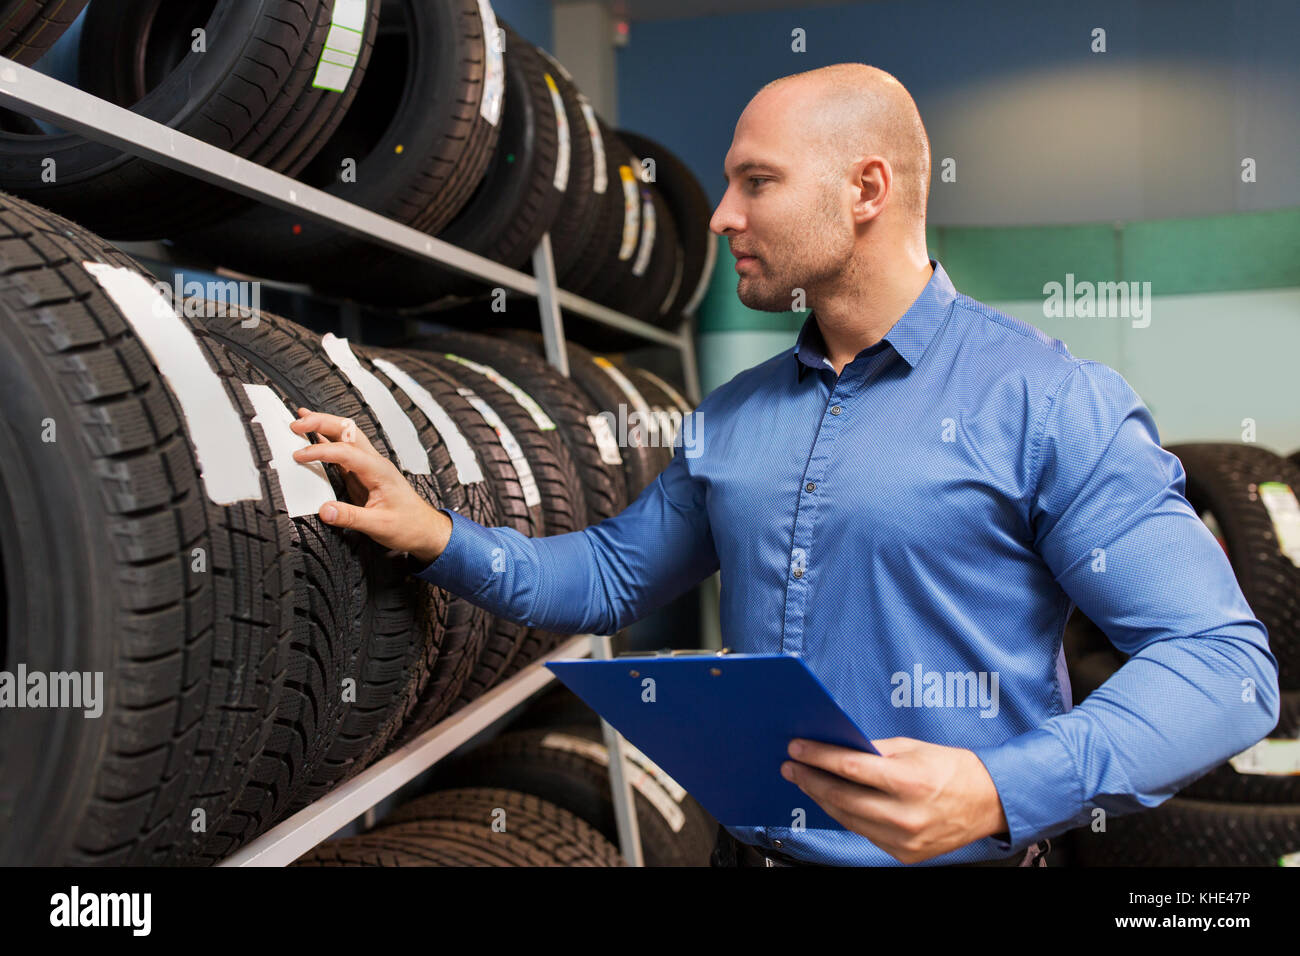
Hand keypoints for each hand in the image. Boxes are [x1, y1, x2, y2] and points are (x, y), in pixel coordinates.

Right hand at [289, 408, 450, 562]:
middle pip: (348, 432)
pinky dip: (327, 443)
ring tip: (302, 419)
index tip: (299, 456)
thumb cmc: (409, 525)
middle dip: (322, 422)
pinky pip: (344, 453)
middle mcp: (375, 463)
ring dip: (324, 427)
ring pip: (347, 437)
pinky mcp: (364, 475)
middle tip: (297, 422)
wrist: (425, 530)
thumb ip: (350, 517)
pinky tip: (315, 439)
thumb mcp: (379, 525)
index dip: (320, 451)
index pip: (346, 452)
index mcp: (379, 471)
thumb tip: (324, 510)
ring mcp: (369, 467)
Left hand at [781, 736, 1008, 863]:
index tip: (797, 748)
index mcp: (908, 781)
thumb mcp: (912, 748)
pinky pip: (864, 833)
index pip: (850, 768)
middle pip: (841, 796)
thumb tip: (836, 748)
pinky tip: (832, 800)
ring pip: (847, 818)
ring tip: (805, 781)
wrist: (990, 803)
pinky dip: (845, 815)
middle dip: (810, 779)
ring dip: (822, 798)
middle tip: (790, 766)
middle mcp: (904, 815)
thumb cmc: (952, 769)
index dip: (818, 757)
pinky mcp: (903, 855)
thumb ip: (873, 750)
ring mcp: (903, 840)